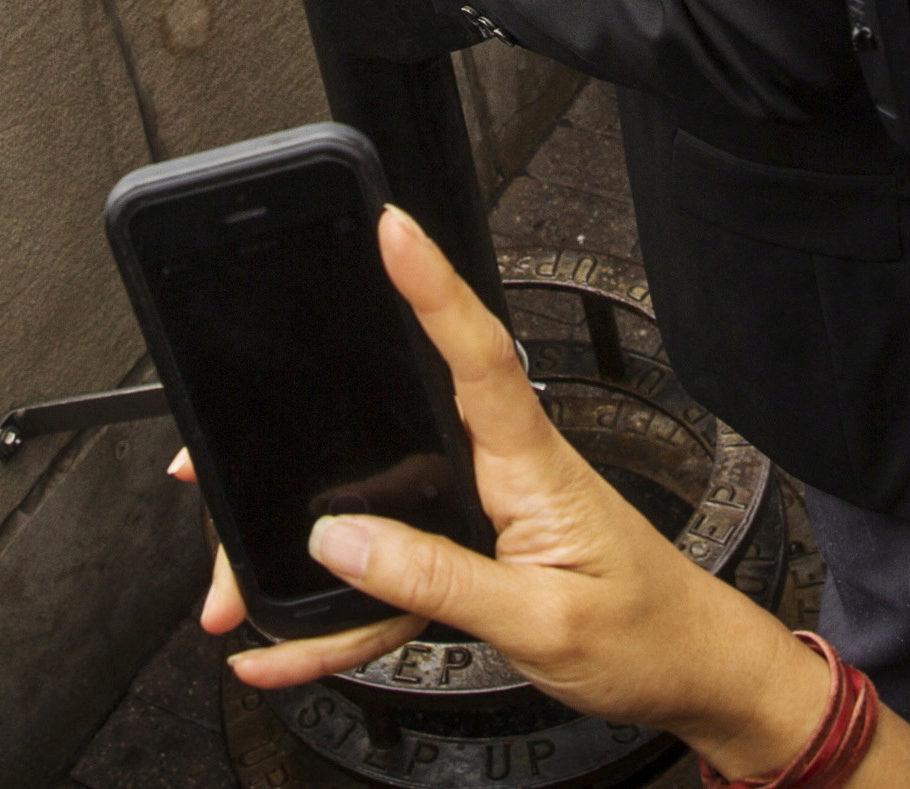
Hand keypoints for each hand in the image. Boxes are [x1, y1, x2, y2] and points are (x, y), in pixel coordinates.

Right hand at [196, 210, 909, 782]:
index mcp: (532, 467)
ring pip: (372, 515)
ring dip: (300, 559)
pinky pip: (390, 578)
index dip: (434, 285)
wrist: (698, 681)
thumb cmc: (648, 641)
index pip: (478, 354)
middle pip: (388, 430)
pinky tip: (286, 645)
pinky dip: (337, 617)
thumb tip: (344, 538)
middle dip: (299, 451)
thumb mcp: (541, 623)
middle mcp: (505, 473)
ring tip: (233, 592)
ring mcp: (488, 514)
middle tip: (212, 473)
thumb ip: (442, 581)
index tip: (392, 227)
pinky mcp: (479, 556)